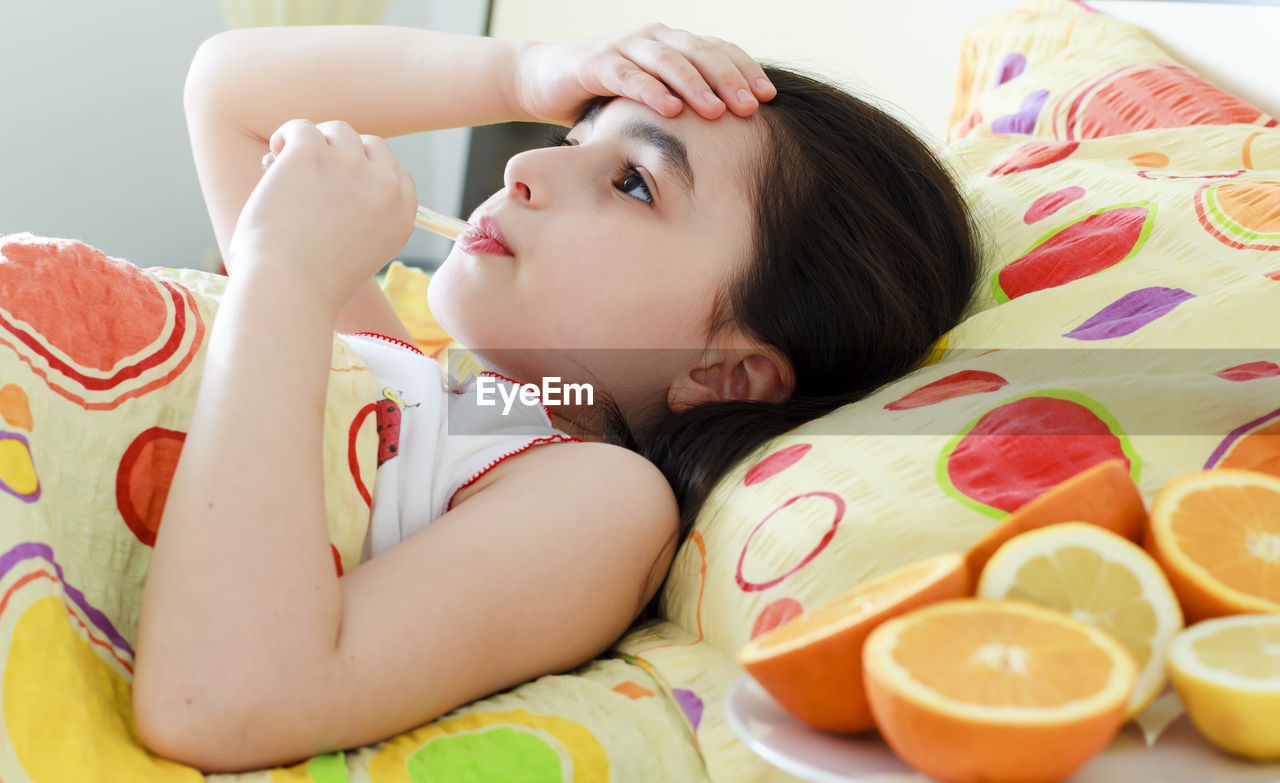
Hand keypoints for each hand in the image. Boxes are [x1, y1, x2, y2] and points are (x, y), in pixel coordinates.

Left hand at [227, 119, 417, 314]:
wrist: (288, 288)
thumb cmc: (312, 283)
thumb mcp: (360, 253)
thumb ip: (365, 218)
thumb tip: (337, 181)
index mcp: (402, 215)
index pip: (398, 175)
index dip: (368, 175)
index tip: (343, 189)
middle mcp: (384, 187)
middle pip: (372, 145)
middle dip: (344, 155)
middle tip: (314, 176)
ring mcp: (350, 166)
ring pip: (337, 131)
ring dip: (314, 144)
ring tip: (289, 168)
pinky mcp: (311, 153)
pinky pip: (300, 127)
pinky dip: (286, 138)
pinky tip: (275, 158)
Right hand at [511, 24, 775, 125]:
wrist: (542, 80)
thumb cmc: (602, 96)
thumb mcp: (650, 99)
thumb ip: (682, 105)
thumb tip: (729, 136)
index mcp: (671, 43)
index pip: (717, 50)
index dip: (744, 70)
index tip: (769, 97)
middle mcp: (652, 38)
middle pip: (700, 53)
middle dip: (728, 79)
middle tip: (751, 107)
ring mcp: (624, 47)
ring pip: (668, 61)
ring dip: (695, 85)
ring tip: (717, 111)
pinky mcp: (595, 63)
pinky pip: (628, 75)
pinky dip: (650, 90)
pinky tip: (670, 109)